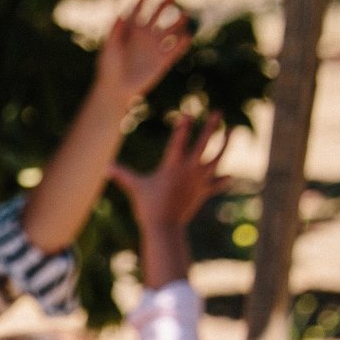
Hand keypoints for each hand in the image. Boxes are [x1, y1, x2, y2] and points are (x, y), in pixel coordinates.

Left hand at [95, 0, 193, 103]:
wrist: (116, 89)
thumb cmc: (109, 67)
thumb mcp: (109, 48)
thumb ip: (115, 31)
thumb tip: (119, 13)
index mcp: (131, 28)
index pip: (140, 7)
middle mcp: (146, 34)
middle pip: (159, 13)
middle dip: (165, 3)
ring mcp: (156, 46)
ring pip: (172, 28)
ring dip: (179, 21)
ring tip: (184, 15)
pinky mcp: (164, 60)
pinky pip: (177, 48)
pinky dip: (183, 41)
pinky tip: (187, 36)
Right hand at [108, 110, 229, 232]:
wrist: (164, 227)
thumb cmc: (148, 206)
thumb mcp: (135, 188)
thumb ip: (122, 175)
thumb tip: (105, 168)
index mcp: (172, 166)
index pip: (179, 141)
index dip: (183, 126)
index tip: (188, 113)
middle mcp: (189, 169)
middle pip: (204, 143)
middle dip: (211, 126)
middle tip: (218, 112)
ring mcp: (199, 180)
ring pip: (218, 157)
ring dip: (227, 143)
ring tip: (234, 130)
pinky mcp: (204, 191)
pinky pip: (217, 183)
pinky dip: (223, 180)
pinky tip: (231, 176)